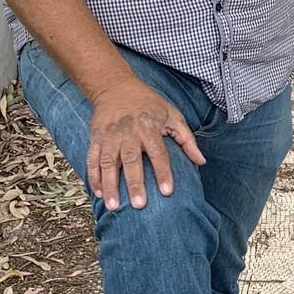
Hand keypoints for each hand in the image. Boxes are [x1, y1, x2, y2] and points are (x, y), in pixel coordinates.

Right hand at [87, 75, 203, 209]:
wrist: (115, 86)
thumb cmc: (149, 103)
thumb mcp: (172, 114)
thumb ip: (187, 139)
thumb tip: (201, 161)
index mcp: (149, 126)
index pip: (158, 153)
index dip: (163, 172)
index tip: (167, 192)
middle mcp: (128, 132)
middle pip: (131, 161)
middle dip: (134, 183)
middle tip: (139, 205)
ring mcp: (110, 136)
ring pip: (109, 163)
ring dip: (110, 185)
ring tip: (112, 206)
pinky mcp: (96, 138)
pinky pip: (92, 159)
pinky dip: (94, 177)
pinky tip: (99, 193)